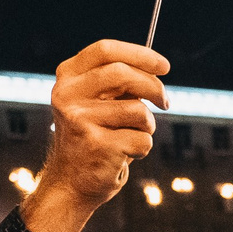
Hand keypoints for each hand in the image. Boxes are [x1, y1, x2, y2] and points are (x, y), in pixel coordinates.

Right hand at [24, 41, 166, 231]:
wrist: (72, 181)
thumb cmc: (94, 137)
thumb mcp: (99, 103)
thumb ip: (119, 84)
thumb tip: (156, 70)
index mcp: (67, 77)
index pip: (105, 50)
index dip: (140, 54)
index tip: (164, 66)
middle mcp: (67, 95)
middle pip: (123, 74)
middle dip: (154, 87)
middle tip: (165, 102)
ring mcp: (80, 120)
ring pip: (138, 111)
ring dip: (147, 126)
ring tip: (130, 136)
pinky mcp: (97, 145)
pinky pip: (142, 140)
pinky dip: (142, 148)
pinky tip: (124, 154)